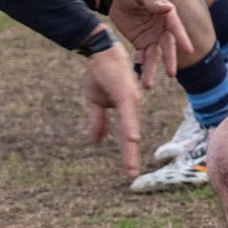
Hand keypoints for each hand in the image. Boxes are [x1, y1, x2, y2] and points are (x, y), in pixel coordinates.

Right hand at [82, 44, 145, 178]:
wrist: (99, 50)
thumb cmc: (100, 72)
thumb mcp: (95, 100)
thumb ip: (98, 121)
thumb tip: (97, 142)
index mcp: (126, 108)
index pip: (127, 135)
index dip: (127, 153)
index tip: (129, 172)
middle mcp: (132, 105)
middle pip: (130, 136)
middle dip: (129, 156)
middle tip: (130, 176)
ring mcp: (130, 99)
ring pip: (130, 128)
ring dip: (130, 147)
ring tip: (130, 166)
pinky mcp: (125, 92)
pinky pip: (127, 114)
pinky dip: (129, 127)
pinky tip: (131, 140)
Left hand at [108, 0, 190, 87]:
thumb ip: (152, 0)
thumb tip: (168, 8)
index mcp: (166, 14)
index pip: (175, 27)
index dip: (182, 38)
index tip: (189, 50)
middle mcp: (162, 28)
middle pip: (167, 46)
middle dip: (169, 60)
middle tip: (170, 74)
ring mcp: (152, 37)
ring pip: (154, 56)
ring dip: (151, 69)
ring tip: (147, 85)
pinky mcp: (141, 43)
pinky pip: (142, 57)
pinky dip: (140, 66)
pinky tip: (138, 76)